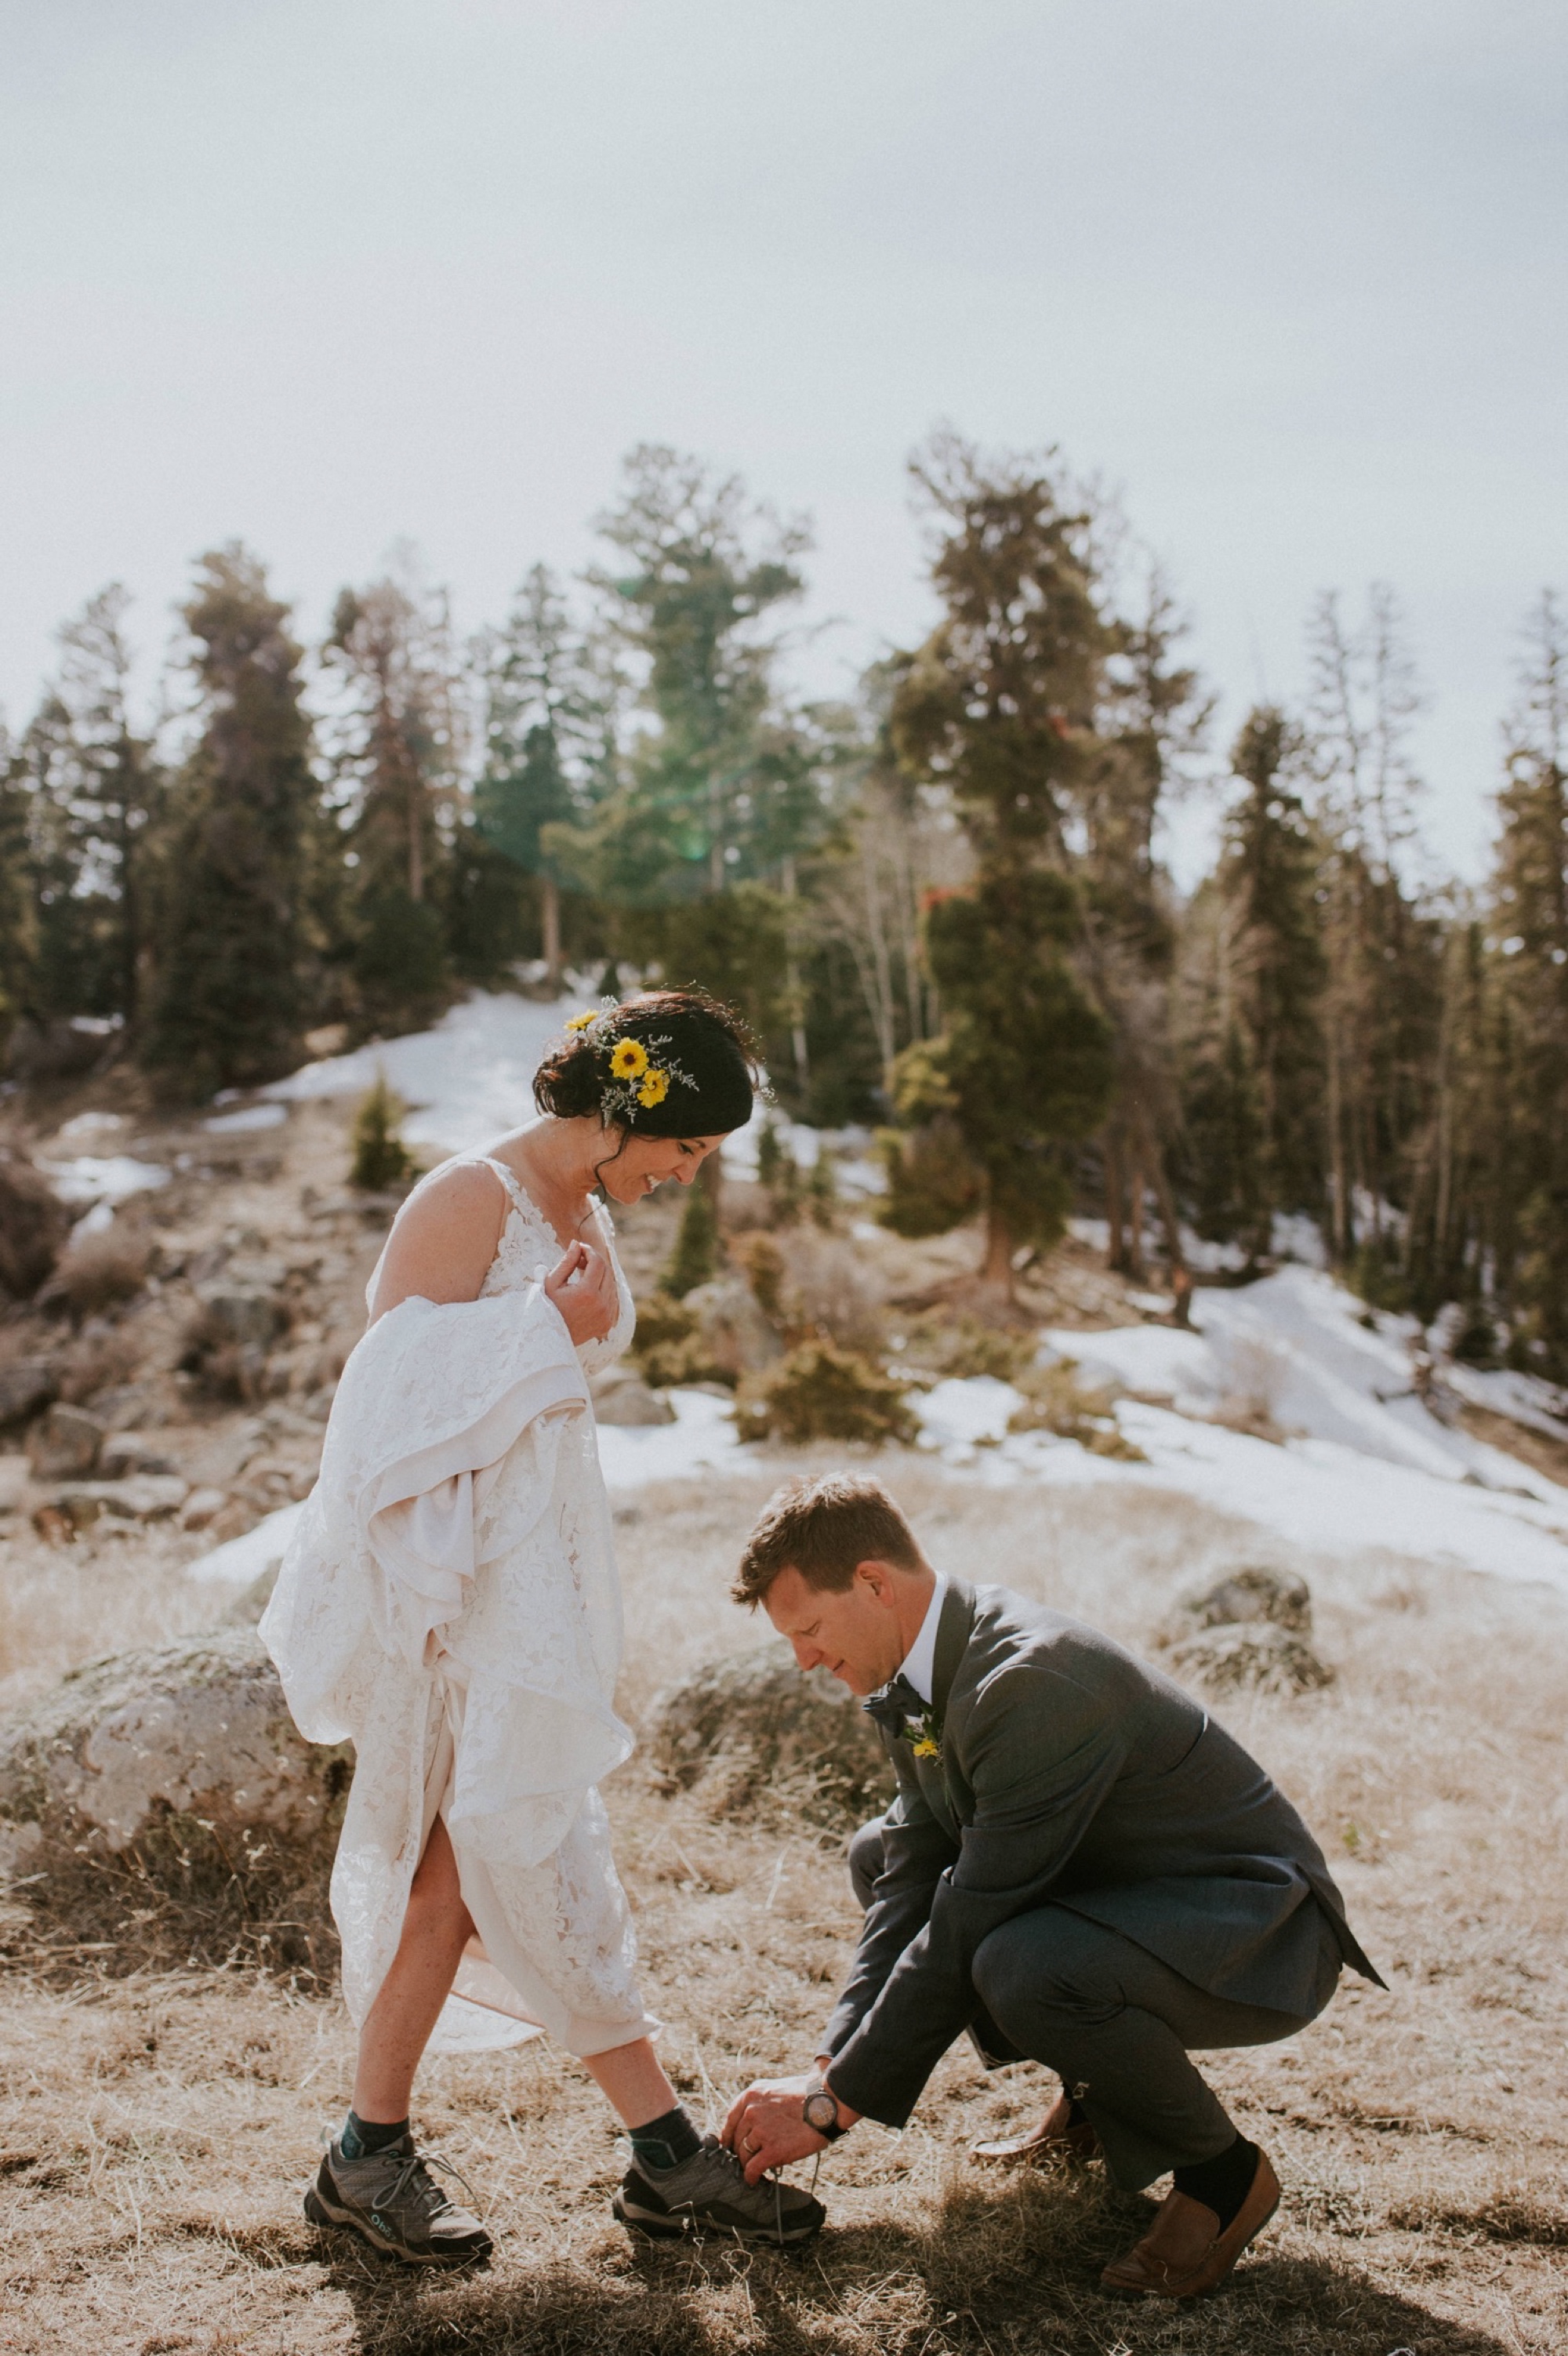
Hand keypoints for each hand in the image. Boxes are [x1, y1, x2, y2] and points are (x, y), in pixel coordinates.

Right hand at [543, 1240, 616, 1344]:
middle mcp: (602, 1305)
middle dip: (595, 1261)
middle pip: (607, 1272)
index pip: (597, 1263)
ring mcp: (607, 1315)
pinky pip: (612, 1299)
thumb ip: (567, 1261)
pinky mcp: (608, 1323)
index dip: (589, 1251)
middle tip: (579, 1260)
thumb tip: (576, 1243)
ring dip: (600, 1275)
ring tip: (582, 1273)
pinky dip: (603, 1290)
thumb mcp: (552, 1283)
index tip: (579, 1248)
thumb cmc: (546, 1308)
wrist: (547, 1340)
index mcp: (588, 1293)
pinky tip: (588, 1288)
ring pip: (611, 1285)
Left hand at [722, 2073, 857, 2183]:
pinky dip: (751, 2177)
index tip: (729, 2145)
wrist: (827, 2104)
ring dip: (747, 2164)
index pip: (730, 2120)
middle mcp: (751, 2112)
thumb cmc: (808, 2096)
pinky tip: (753, 2180)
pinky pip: (752, 2169)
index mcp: (751, 2095)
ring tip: (752, 2170)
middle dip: (740, 2151)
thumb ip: (761, 2104)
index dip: (729, 2136)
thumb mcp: (776, 2089)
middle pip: (736, 2139)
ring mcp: (760, 2131)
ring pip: (743, 2155)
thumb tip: (752, 2122)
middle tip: (746, 2160)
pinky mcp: (772, 2150)